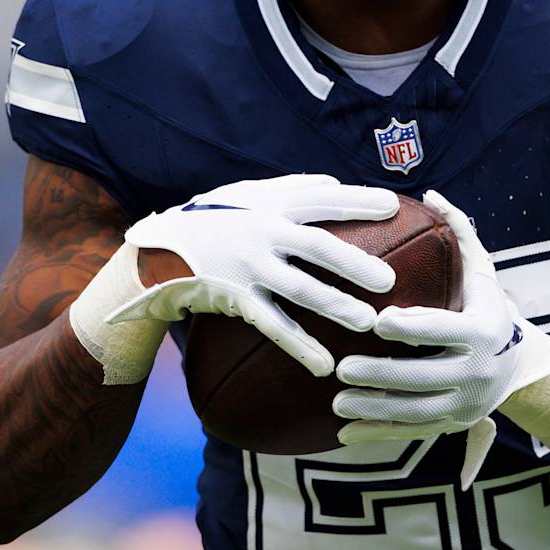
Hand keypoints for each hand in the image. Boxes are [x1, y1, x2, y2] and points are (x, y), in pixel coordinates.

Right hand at [123, 174, 398, 376]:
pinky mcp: (236, 299)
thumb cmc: (214, 217)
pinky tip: (325, 365)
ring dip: (333, 305)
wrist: (157, 250)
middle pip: (316, 246)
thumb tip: (335, 183)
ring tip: (367, 321)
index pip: (322, 200)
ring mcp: (249, 268)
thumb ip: (292, 188)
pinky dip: (299, 346)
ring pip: (298, 288)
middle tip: (389, 280)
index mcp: (271, 204)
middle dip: (354, 262)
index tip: (392, 207)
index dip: (357, 202)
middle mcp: (262, 233)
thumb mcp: (247, 193)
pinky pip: (273, 326)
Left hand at [333, 190, 549, 485]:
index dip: (410, 327)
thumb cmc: (488, 309)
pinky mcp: (452, 425)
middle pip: (423, 376)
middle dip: (381, 375)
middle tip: (341, 368)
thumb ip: (460, 232)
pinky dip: (378, 434)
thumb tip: (432, 193)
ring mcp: (464, 403)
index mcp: (481, 332)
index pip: (443, 329)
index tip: (375, 322)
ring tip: (336, 401)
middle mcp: (476, 371)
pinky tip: (344, 432)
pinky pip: (411, 433)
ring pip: (414, 411)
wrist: (519, 366)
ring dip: (373, 409)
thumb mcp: (482, 272)